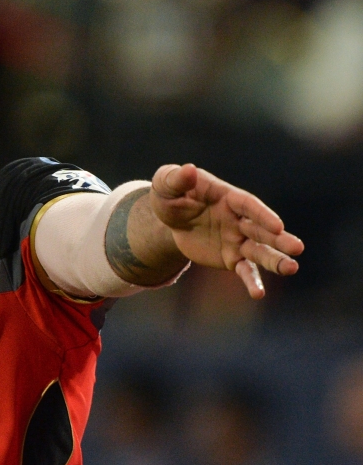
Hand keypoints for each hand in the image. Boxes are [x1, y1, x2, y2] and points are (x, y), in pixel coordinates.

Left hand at [149, 164, 303, 298]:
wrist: (167, 219)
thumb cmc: (170, 195)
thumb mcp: (166, 184)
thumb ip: (176, 179)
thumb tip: (187, 170)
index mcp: (227, 197)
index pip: (248, 205)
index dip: (262, 215)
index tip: (277, 226)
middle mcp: (238, 219)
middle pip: (261, 230)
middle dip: (279, 239)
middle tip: (298, 248)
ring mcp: (237, 239)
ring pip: (259, 251)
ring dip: (275, 260)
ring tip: (292, 268)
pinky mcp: (230, 257)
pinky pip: (243, 270)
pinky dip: (251, 281)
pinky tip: (258, 294)